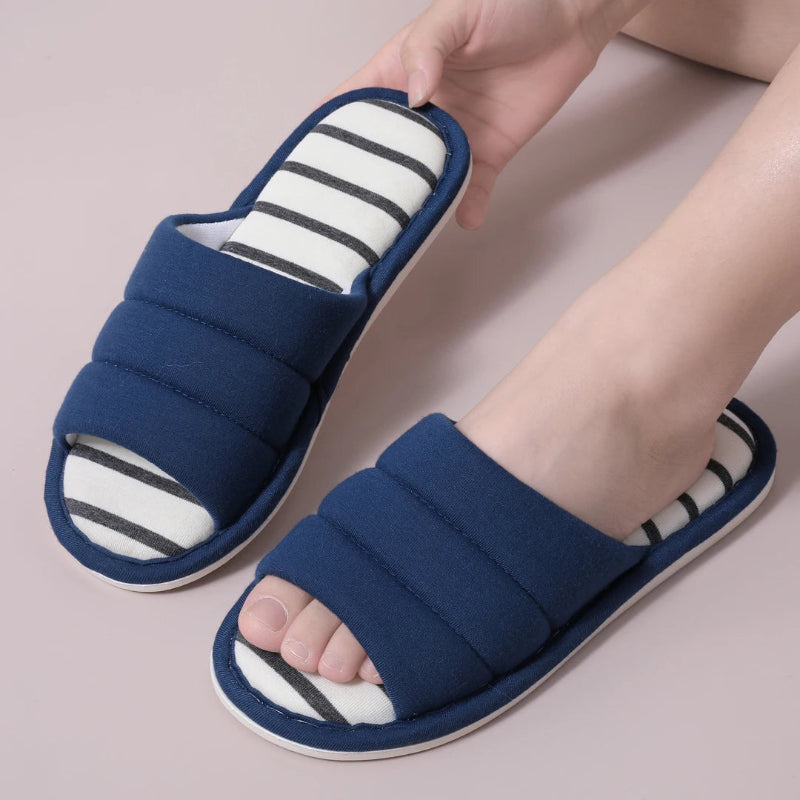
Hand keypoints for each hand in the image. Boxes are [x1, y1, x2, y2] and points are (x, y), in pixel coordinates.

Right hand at [330, 0, 646, 227]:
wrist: (572, 17)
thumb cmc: (509, 3)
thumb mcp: (457, 13)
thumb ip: (429, 50)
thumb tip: (415, 96)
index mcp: (398, 73)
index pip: (352, 106)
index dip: (326, 132)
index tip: (302, 165)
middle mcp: (420, 111)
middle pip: (385, 155)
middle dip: (367, 183)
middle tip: (348, 214)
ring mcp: (454, 135)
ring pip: (425, 178)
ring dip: (416, 202)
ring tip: (400, 228)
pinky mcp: (488, 152)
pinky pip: (474, 187)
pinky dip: (468, 207)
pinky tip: (462, 221)